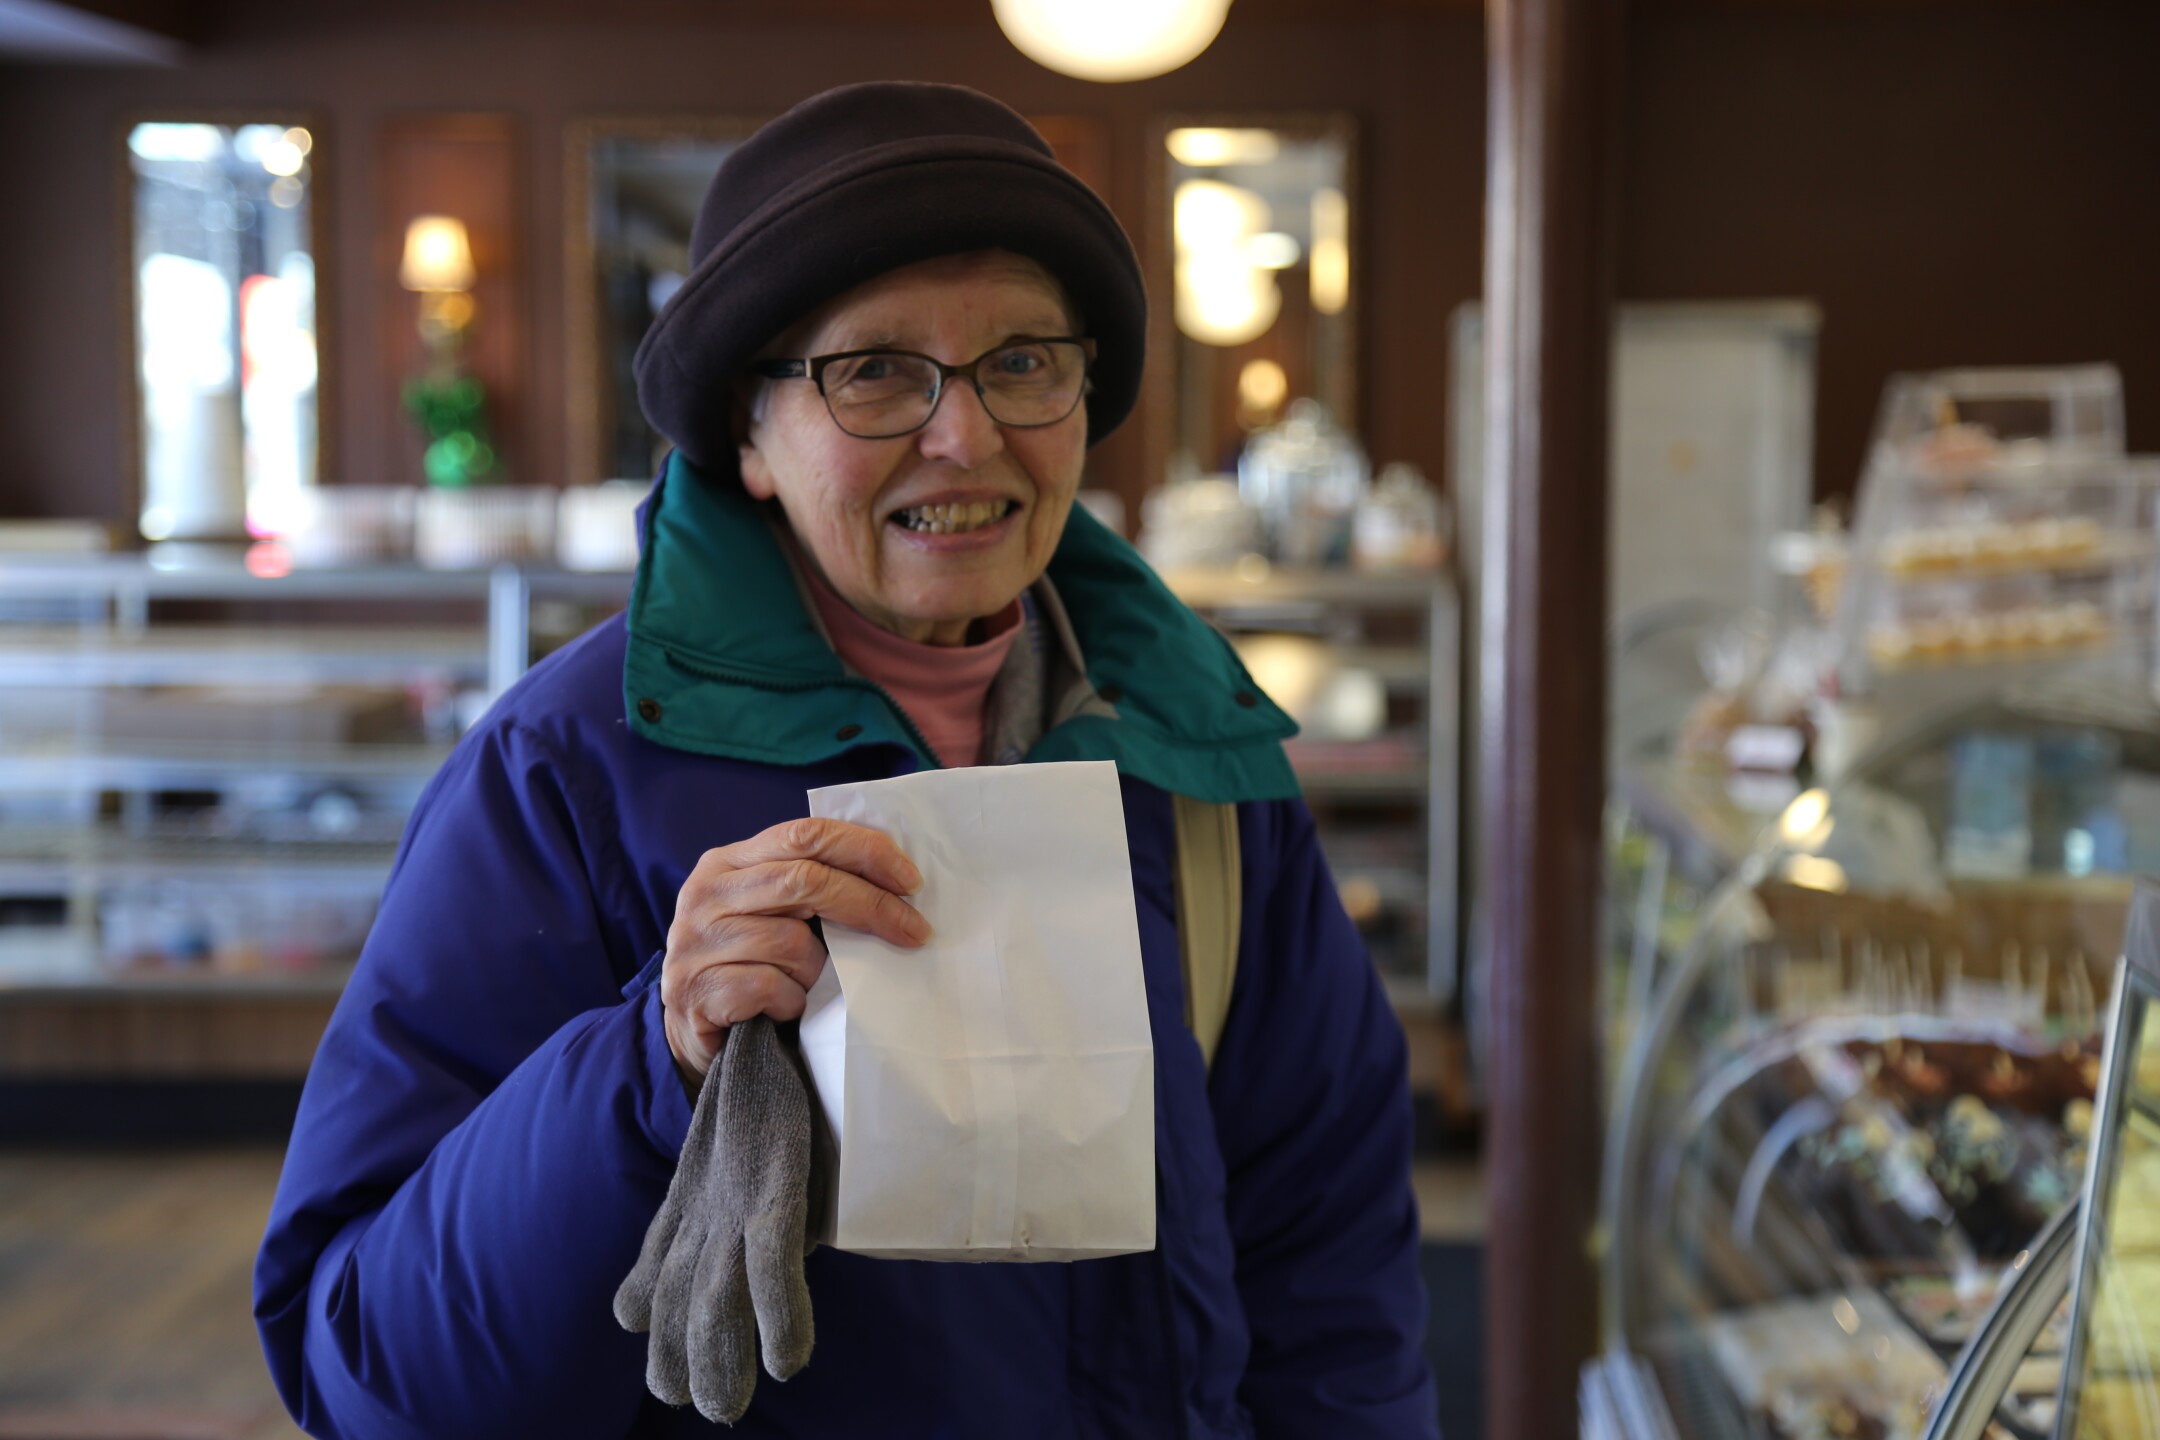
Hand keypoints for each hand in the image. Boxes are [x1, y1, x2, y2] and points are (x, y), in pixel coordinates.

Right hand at [662, 817, 927, 1087]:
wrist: (693, 1032)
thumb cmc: (749, 965)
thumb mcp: (771, 912)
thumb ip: (809, 886)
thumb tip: (897, 883)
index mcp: (728, 861)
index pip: (804, 835)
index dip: (863, 851)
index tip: (911, 881)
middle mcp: (705, 893)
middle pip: (804, 881)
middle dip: (869, 905)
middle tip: (914, 931)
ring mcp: (695, 941)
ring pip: (791, 942)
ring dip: (818, 970)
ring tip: (808, 984)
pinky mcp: (697, 989)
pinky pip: (771, 987)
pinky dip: (793, 1002)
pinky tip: (785, 1008)